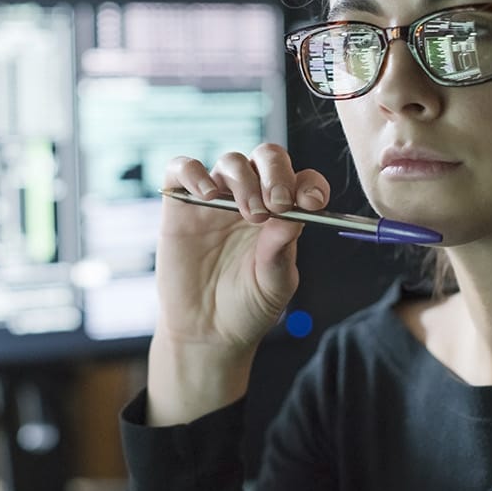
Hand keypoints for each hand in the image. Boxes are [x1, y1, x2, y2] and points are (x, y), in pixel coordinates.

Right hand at [147, 145, 329, 422]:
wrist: (206, 332)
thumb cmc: (246, 308)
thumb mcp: (274, 284)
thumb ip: (281, 251)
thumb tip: (295, 215)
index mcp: (282, 214)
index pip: (301, 181)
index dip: (309, 184)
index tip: (310, 203)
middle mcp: (251, 198)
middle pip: (267, 158)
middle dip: (276, 174)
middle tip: (277, 204)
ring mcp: (215, 199)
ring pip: (231, 161)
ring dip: (244, 180)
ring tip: (247, 214)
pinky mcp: (181, 205)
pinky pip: (182, 168)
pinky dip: (194, 172)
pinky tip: (207, 195)